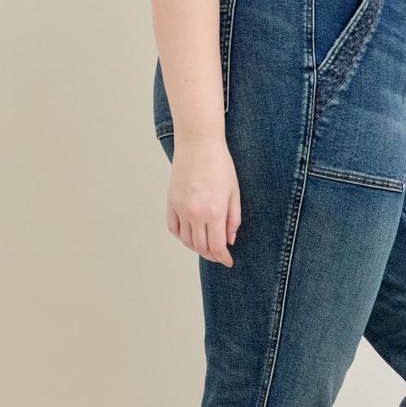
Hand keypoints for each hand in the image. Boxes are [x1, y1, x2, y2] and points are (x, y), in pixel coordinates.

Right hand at [166, 133, 240, 266]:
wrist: (198, 144)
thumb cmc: (220, 165)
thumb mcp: (234, 192)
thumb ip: (233, 218)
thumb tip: (230, 240)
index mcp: (215, 212)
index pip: (217, 246)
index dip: (223, 258)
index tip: (228, 261)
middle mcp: (196, 214)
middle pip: (201, 247)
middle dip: (211, 255)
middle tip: (219, 255)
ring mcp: (181, 208)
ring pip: (186, 240)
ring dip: (196, 248)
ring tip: (206, 246)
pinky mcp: (171, 202)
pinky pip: (173, 228)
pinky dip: (181, 236)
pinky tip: (190, 235)